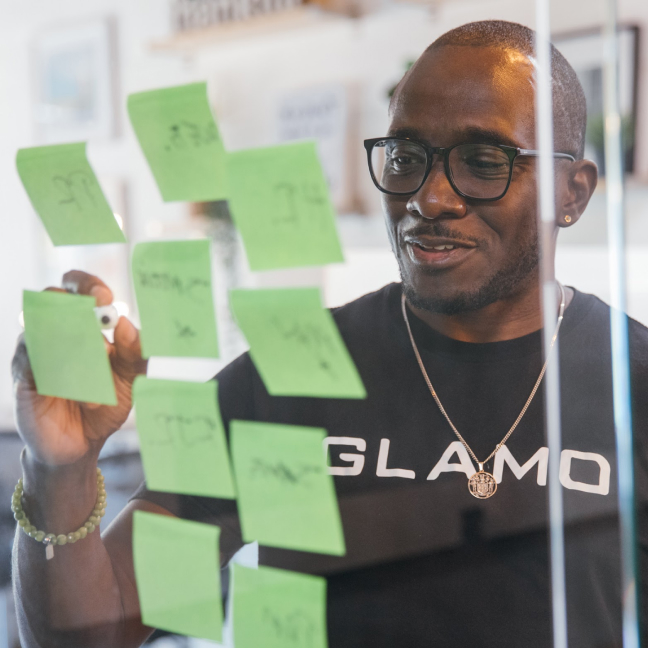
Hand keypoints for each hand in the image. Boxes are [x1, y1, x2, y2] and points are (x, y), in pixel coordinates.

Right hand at [12, 271, 146, 466]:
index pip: (76, 288)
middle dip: (78, 306)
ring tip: (96, 373)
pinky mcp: (24, 376)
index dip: (87, 284)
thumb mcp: (130, 378)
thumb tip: (127, 324)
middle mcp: (54, 332)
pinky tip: (79, 389)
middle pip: (53, 299)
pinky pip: (34, 360)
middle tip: (99, 320)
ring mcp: (35, 351)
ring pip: (45, 328)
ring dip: (76, 349)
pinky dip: (60, 371)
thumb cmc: (105, 403)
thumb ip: (134, 352)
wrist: (82, 444)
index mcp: (83, 325)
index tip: (105, 296)